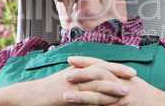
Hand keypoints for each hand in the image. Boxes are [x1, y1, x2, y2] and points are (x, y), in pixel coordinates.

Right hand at [7, 58, 135, 105]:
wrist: (30, 95)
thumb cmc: (48, 92)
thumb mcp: (68, 86)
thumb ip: (82, 86)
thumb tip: (94, 92)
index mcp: (79, 69)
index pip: (101, 65)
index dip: (115, 67)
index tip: (128, 70)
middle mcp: (78, 72)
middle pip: (102, 68)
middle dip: (119, 70)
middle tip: (134, 73)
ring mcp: (73, 80)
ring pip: (97, 79)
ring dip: (112, 83)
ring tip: (127, 88)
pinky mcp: (68, 91)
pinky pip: (86, 92)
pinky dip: (98, 95)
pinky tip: (107, 99)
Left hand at [66, 56, 164, 105]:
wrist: (160, 103)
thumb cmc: (144, 94)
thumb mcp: (128, 81)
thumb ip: (114, 77)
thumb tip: (98, 79)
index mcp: (120, 74)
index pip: (100, 64)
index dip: (85, 61)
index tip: (71, 59)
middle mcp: (120, 81)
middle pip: (98, 74)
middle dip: (81, 73)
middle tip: (65, 74)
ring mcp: (122, 94)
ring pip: (99, 93)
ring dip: (82, 95)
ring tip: (66, 95)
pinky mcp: (123, 105)